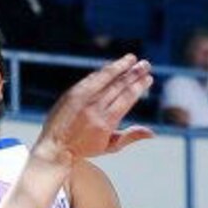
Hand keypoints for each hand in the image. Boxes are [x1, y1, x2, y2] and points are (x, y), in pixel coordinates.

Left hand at [34, 57, 154, 166]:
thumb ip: (130, 136)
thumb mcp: (110, 146)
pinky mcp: (72, 94)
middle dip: (133, 73)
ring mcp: (82, 99)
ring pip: (104, 78)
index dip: (139, 86)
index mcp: (106, 122)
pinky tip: (112, 66)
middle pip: (118, 86)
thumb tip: (152, 133)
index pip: (127, 98)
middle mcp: (94, 108)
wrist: (55, 147)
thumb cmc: (85, 149)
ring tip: (132, 58)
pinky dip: (102, 71)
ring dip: (119, 66)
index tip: (148, 78)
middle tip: (145, 64)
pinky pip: (90, 79)